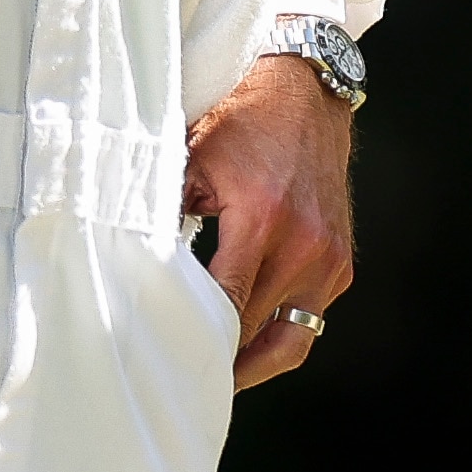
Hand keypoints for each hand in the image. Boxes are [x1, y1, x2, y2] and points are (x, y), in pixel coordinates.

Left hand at [185, 50, 353, 386]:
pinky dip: (279, 334)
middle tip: (181, 377)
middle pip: (255, 331)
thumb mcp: (191, 158)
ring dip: (254, 361)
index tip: (168, 359)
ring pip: (291, 341)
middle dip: (220, 356)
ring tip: (218, 377)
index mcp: (262, 219)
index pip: (225, 304)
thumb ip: (163, 211)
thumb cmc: (243, 122)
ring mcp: (328, 258)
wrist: (306, 93)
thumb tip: (130, 262)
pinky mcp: (341, 262)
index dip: (197, 338)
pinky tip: (247, 343)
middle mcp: (303, 245)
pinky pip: (309, 318)